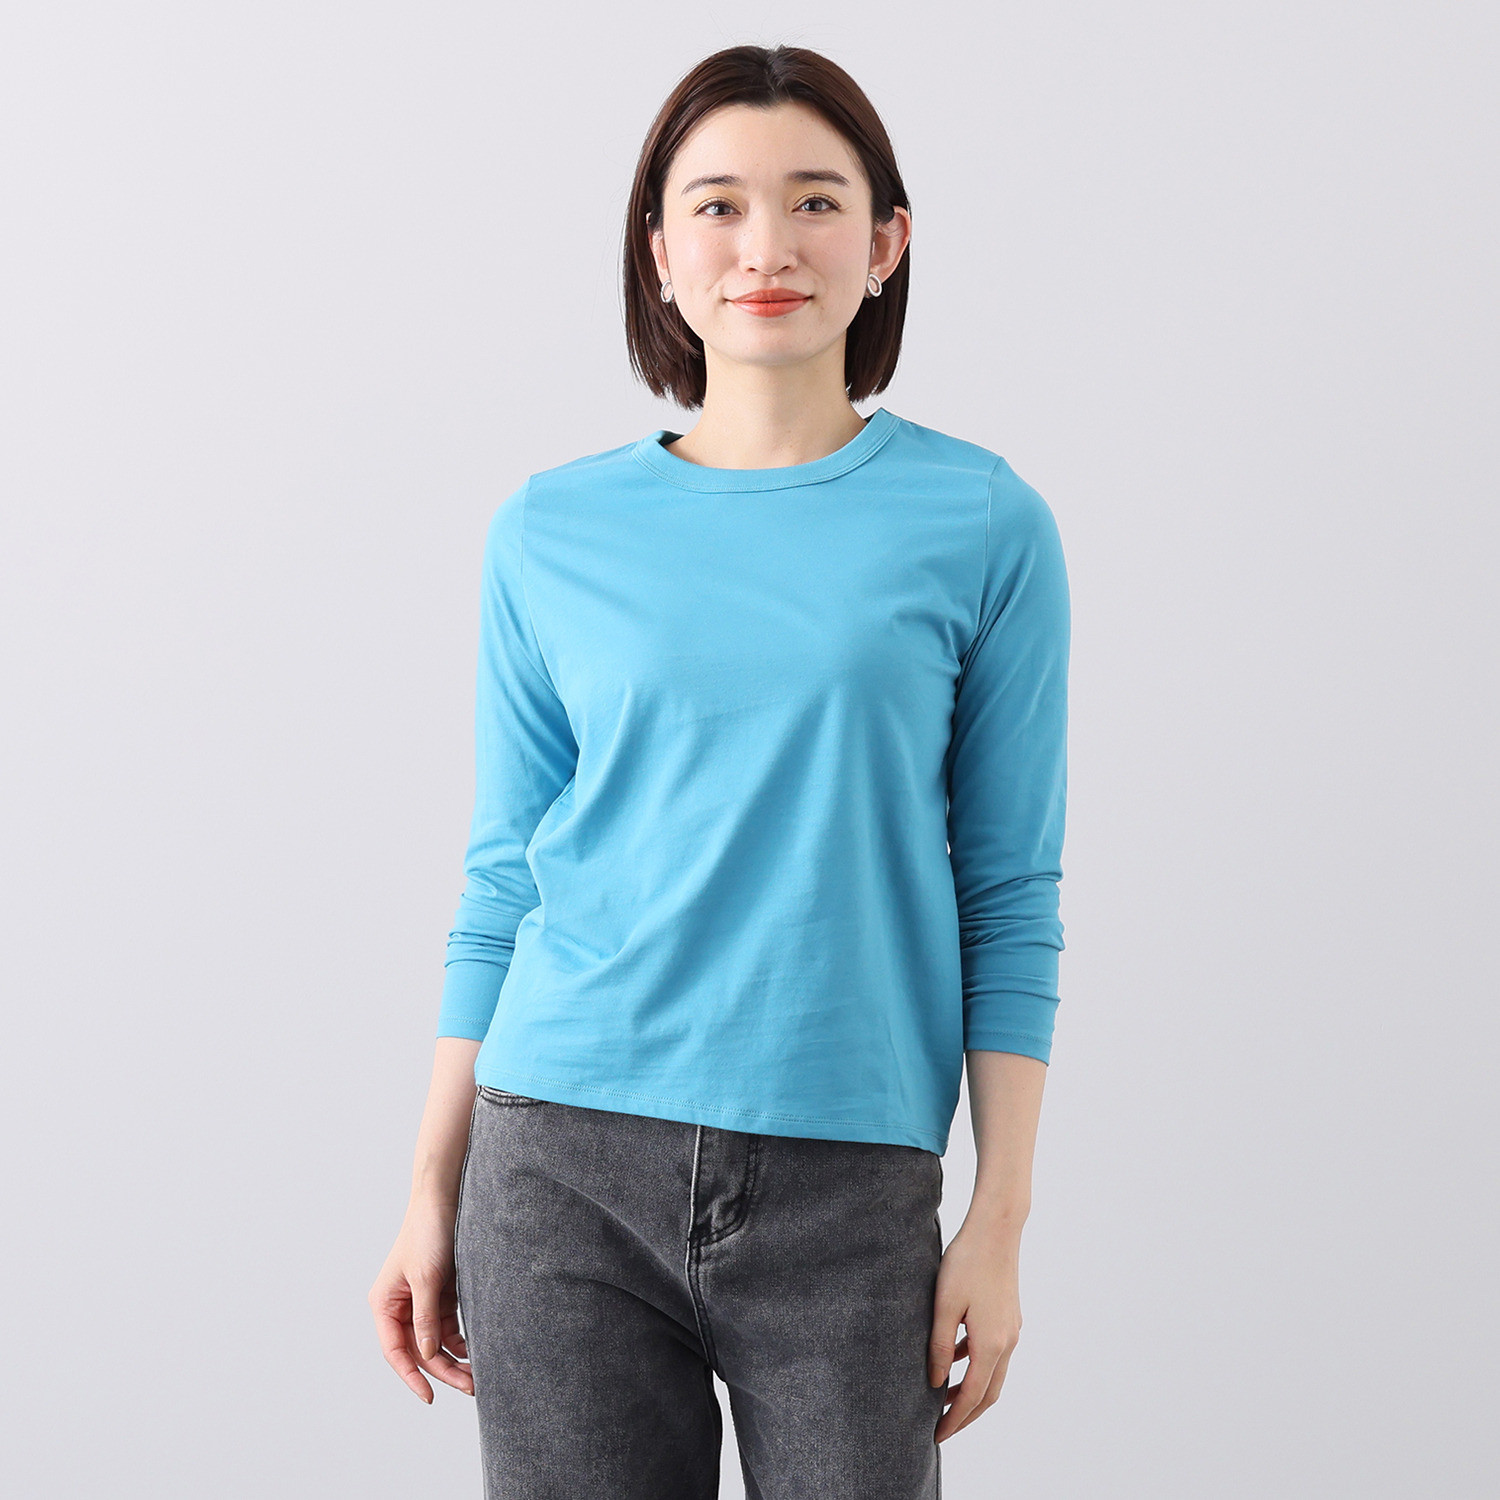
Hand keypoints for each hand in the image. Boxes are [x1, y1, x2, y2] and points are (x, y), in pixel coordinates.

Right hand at [368, 1199, 473, 1403]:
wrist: (445, 1199)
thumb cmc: (428, 1233)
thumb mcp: (426, 1277)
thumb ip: (425, 1317)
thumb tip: (426, 1354)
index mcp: (385, 1304)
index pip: (395, 1351)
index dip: (411, 1376)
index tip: (430, 1397)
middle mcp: (400, 1306)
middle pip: (419, 1350)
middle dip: (443, 1370)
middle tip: (470, 1386)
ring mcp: (421, 1301)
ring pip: (435, 1342)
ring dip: (455, 1358)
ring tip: (478, 1375)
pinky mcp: (441, 1294)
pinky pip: (448, 1327)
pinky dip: (461, 1340)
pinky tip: (477, 1351)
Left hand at [927, 1218, 1023, 1441]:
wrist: (995, 1230)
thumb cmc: (966, 1262)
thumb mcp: (944, 1305)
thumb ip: (940, 1346)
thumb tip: (936, 1383)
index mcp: (991, 1344)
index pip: (973, 1396)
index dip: (955, 1419)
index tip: (937, 1435)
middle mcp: (1007, 1342)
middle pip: (989, 1393)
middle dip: (966, 1414)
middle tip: (942, 1428)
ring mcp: (1011, 1329)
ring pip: (993, 1374)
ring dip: (972, 1390)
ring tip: (944, 1399)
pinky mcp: (1008, 1316)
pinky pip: (993, 1352)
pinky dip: (976, 1364)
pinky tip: (955, 1357)